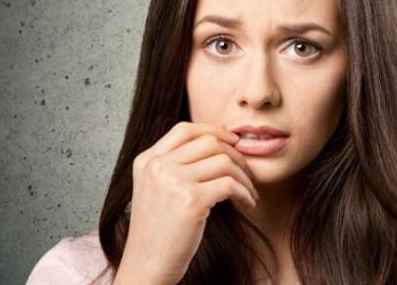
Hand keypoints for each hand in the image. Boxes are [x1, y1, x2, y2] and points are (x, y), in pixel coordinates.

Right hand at [114, 122, 258, 284]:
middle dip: (236, 155)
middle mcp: (158, 166)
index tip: (233, 142)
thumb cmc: (159, 231)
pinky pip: (231, 185)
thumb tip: (219, 142)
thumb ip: (176, 164)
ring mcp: (173, 181)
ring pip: (224, 161)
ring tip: (249, 192)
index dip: (214, 131)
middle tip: (248, 173)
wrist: (147, 266)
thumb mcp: (156, 188)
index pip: (185, 129)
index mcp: (147, 160)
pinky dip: (246, 193)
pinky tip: (248, 203)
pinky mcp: (191, 200)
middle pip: (210, 142)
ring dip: (245, 177)